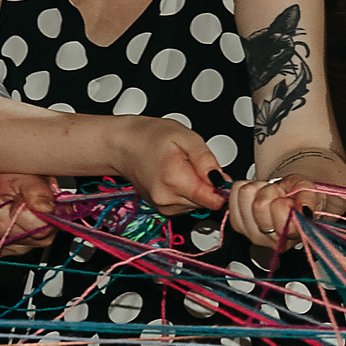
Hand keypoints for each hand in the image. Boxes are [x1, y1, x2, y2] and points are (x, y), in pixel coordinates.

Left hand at [0, 173, 57, 250]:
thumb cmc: (18, 178)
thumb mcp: (31, 178)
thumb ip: (39, 192)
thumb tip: (45, 209)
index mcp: (51, 221)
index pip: (38, 229)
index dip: (22, 213)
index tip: (17, 199)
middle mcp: (33, 237)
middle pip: (6, 232)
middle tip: (3, 198)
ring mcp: (11, 244)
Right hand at [106, 117, 227, 215]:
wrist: (122, 145)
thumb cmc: (150, 136)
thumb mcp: (186, 137)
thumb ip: (206, 160)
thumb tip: (223, 180)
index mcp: (174, 180)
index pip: (213, 200)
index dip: (223, 188)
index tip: (221, 176)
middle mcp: (166, 199)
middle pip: (207, 202)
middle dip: (210, 185)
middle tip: (196, 164)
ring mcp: (162, 206)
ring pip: (198, 204)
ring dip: (199, 188)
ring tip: (184, 168)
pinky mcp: (162, 208)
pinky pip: (187, 204)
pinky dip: (189, 192)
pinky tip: (178, 176)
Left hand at [226, 176, 345, 249]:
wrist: (289, 195)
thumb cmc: (300, 196)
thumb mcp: (310, 192)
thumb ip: (309, 201)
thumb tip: (304, 210)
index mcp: (289, 236)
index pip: (280, 220)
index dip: (285, 204)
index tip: (291, 201)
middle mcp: (267, 239)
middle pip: (260, 205)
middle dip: (272, 192)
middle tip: (280, 195)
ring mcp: (248, 232)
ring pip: (245, 194)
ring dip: (259, 188)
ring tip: (270, 194)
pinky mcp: (235, 222)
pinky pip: (235, 192)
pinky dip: (247, 186)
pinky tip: (257, 195)